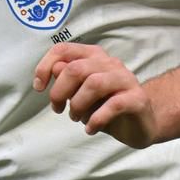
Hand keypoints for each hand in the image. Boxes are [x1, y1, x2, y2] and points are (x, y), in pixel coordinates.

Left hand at [33, 43, 157, 148]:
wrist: (140, 122)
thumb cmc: (104, 105)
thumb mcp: (79, 92)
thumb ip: (66, 78)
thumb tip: (54, 69)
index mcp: (93, 56)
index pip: (63, 49)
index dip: (45, 66)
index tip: (39, 88)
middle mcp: (110, 63)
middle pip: (76, 68)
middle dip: (60, 92)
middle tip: (58, 109)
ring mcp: (126, 79)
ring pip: (94, 83)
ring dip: (78, 105)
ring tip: (76, 118)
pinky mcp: (137, 99)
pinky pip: (114, 105)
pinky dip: (96, 119)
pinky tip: (90, 129)